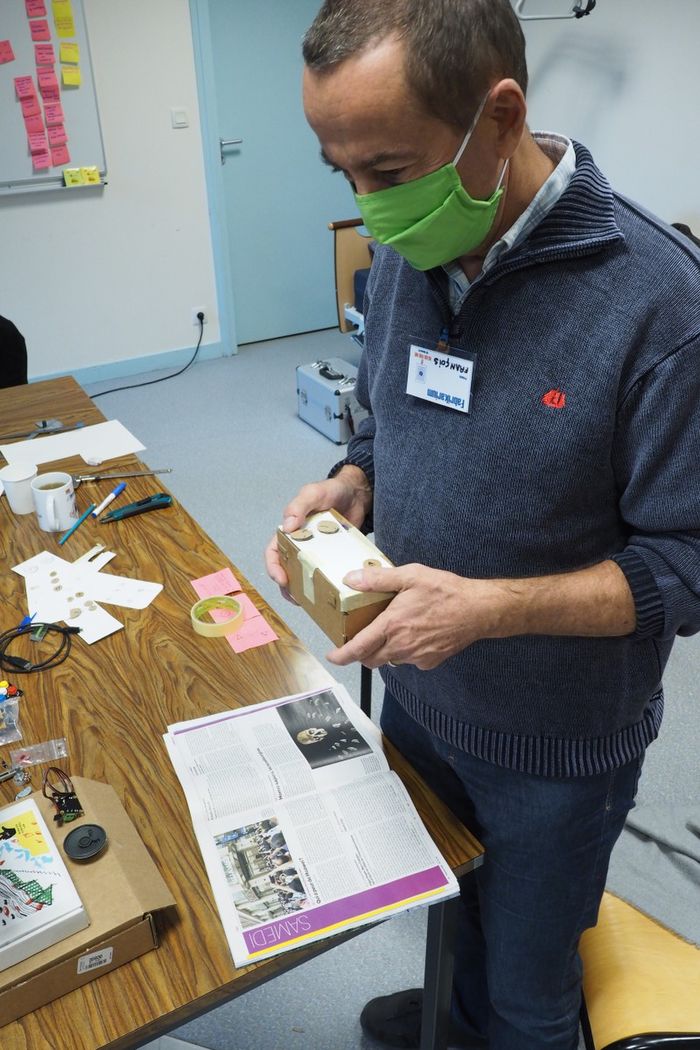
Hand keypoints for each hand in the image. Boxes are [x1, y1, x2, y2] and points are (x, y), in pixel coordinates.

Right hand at [265, 466, 372, 595]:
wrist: (358, 494)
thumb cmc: (331, 491)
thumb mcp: (313, 493)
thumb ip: (299, 505)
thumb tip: (287, 526)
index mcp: (290, 532)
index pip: (274, 553)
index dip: (273, 568)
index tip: (282, 580)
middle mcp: (300, 545)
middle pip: (287, 571)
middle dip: (288, 588)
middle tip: (298, 599)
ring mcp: (317, 553)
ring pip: (305, 577)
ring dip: (305, 591)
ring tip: (312, 604)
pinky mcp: (333, 558)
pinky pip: (326, 575)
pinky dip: (326, 586)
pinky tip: (333, 594)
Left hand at [327, 563, 508, 669]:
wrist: (479, 610)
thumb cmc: (446, 591)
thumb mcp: (410, 576)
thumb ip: (378, 580)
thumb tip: (351, 579)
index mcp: (392, 625)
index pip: (358, 648)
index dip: (341, 655)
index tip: (332, 656)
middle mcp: (402, 646)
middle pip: (371, 659)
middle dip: (361, 653)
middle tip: (362, 638)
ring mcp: (416, 657)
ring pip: (390, 660)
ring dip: (385, 650)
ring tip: (393, 631)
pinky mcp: (430, 662)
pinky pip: (410, 661)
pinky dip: (406, 651)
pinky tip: (416, 634)